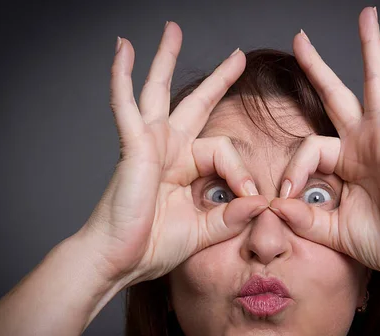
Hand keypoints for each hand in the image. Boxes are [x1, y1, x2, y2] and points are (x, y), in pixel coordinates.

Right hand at [78, 22, 266, 285]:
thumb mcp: (204, 231)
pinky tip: (123, 50)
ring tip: (172, 30)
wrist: (118, 262)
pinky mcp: (133, 148)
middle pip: (194, 104)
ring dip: (164, 60)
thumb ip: (231, 217)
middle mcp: (167, 150)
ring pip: (158, 92)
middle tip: (236, 56)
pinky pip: (126, 106)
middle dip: (217, 80)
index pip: (223, 151)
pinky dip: (122, 78)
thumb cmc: (152, 247)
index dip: (242, 172)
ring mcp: (148, 145)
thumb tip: (260, 203)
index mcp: (184, 168)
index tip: (252, 197)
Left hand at [270, 8, 379, 279]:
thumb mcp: (331, 229)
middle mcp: (366, 142)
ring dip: (371, 50)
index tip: (283, 199)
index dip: (291, 170)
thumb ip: (302, 217)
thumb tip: (273, 207)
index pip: (308, 147)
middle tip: (302, 39)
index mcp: (348, 161)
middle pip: (338, 94)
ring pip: (376, 84)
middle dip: (319, 67)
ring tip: (367, 16)